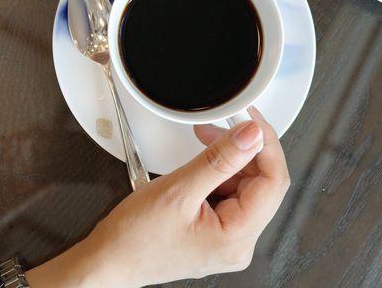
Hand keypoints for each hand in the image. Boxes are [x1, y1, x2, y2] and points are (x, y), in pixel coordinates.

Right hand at [24, 108, 289, 287]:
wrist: (108, 260)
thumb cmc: (134, 239)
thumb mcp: (178, 190)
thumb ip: (220, 160)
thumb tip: (251, 136)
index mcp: (237, 238)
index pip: (273, 182)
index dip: (265, 145)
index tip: (251, 120)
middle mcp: (238, 244)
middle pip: (261, 184)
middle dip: (243, 150)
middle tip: (222, 125)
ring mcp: (227, 240)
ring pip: (244, 187)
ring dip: (227, 160)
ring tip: (204, 144)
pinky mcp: (215, 234)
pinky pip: (228, 196)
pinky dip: (216, 175)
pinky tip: (198, 166)